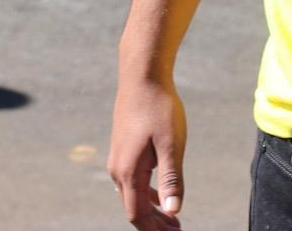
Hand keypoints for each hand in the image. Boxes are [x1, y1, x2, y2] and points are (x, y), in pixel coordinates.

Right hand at [108, 70, 187, 230]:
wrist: (142, 76)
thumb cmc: (159, 108)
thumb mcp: (171, 145)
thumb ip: (172, 179)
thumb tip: (173, 212)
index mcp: (129, 172)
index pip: (137, 215)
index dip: (154, 230)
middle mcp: (118, 168)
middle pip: (134, 207)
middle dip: (154, 224)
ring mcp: (118, 157)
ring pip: (132, 194)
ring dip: (152, 209)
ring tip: (172, 219)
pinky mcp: (122, 147)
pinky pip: (132, 180)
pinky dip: (147, 192)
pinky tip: (161, 192)